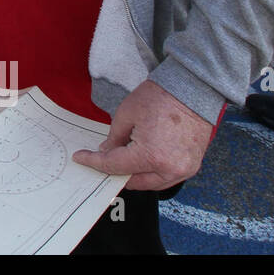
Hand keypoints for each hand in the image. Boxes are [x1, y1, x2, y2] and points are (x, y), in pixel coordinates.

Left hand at [72, 80, 214, 190]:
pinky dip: (152, 174)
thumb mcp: (126, 115)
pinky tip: (141, 162)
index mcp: (150, 156)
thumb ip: (114, 138)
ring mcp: (184, 170)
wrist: (192, 90)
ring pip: (151, 184)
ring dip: (134, 176)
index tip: (81, 158)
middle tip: (101, 160)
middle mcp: (169, 169)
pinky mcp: (192, 167)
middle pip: (133, 181)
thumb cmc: (161, 98)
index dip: (93, 162)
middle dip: (114, 172)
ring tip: (121, 160)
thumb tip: (107, 152)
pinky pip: (167, 179)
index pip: (114, 166)